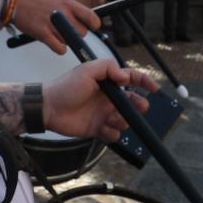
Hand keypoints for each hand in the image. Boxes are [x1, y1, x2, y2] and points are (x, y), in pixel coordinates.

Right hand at [10, 0, 100, 54]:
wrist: (14, 0)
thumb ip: (70, 6)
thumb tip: (83, 16)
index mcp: (67, 2)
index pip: (91, 16)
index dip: (94, 24)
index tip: (92, 27)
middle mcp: (62, 13)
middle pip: (82, 32)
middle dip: (77, 34)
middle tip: (68, 31)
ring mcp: (53, 24)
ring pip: (70, 41)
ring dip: (65, 40)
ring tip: (56, 34)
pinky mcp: (43, 34)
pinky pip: (60, 48)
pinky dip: (59, 48)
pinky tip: (54, 43)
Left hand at [43, 59, 157, 140]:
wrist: (48, 108)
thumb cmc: (66, 87)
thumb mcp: (87, 70)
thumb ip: (108, 68)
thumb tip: (125, 76)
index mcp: (107, 82)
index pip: (130, 79)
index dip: (144, 81)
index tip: (154, 88)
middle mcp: (108, 98)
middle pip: (132, 102)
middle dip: (138, 105)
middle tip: (140, 107)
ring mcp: (103, 114)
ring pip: (124, 120)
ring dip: (122, 120)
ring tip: (110, 117)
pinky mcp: (98, 128)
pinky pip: (114, 134)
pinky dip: (112, 133)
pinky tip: (102, 128)